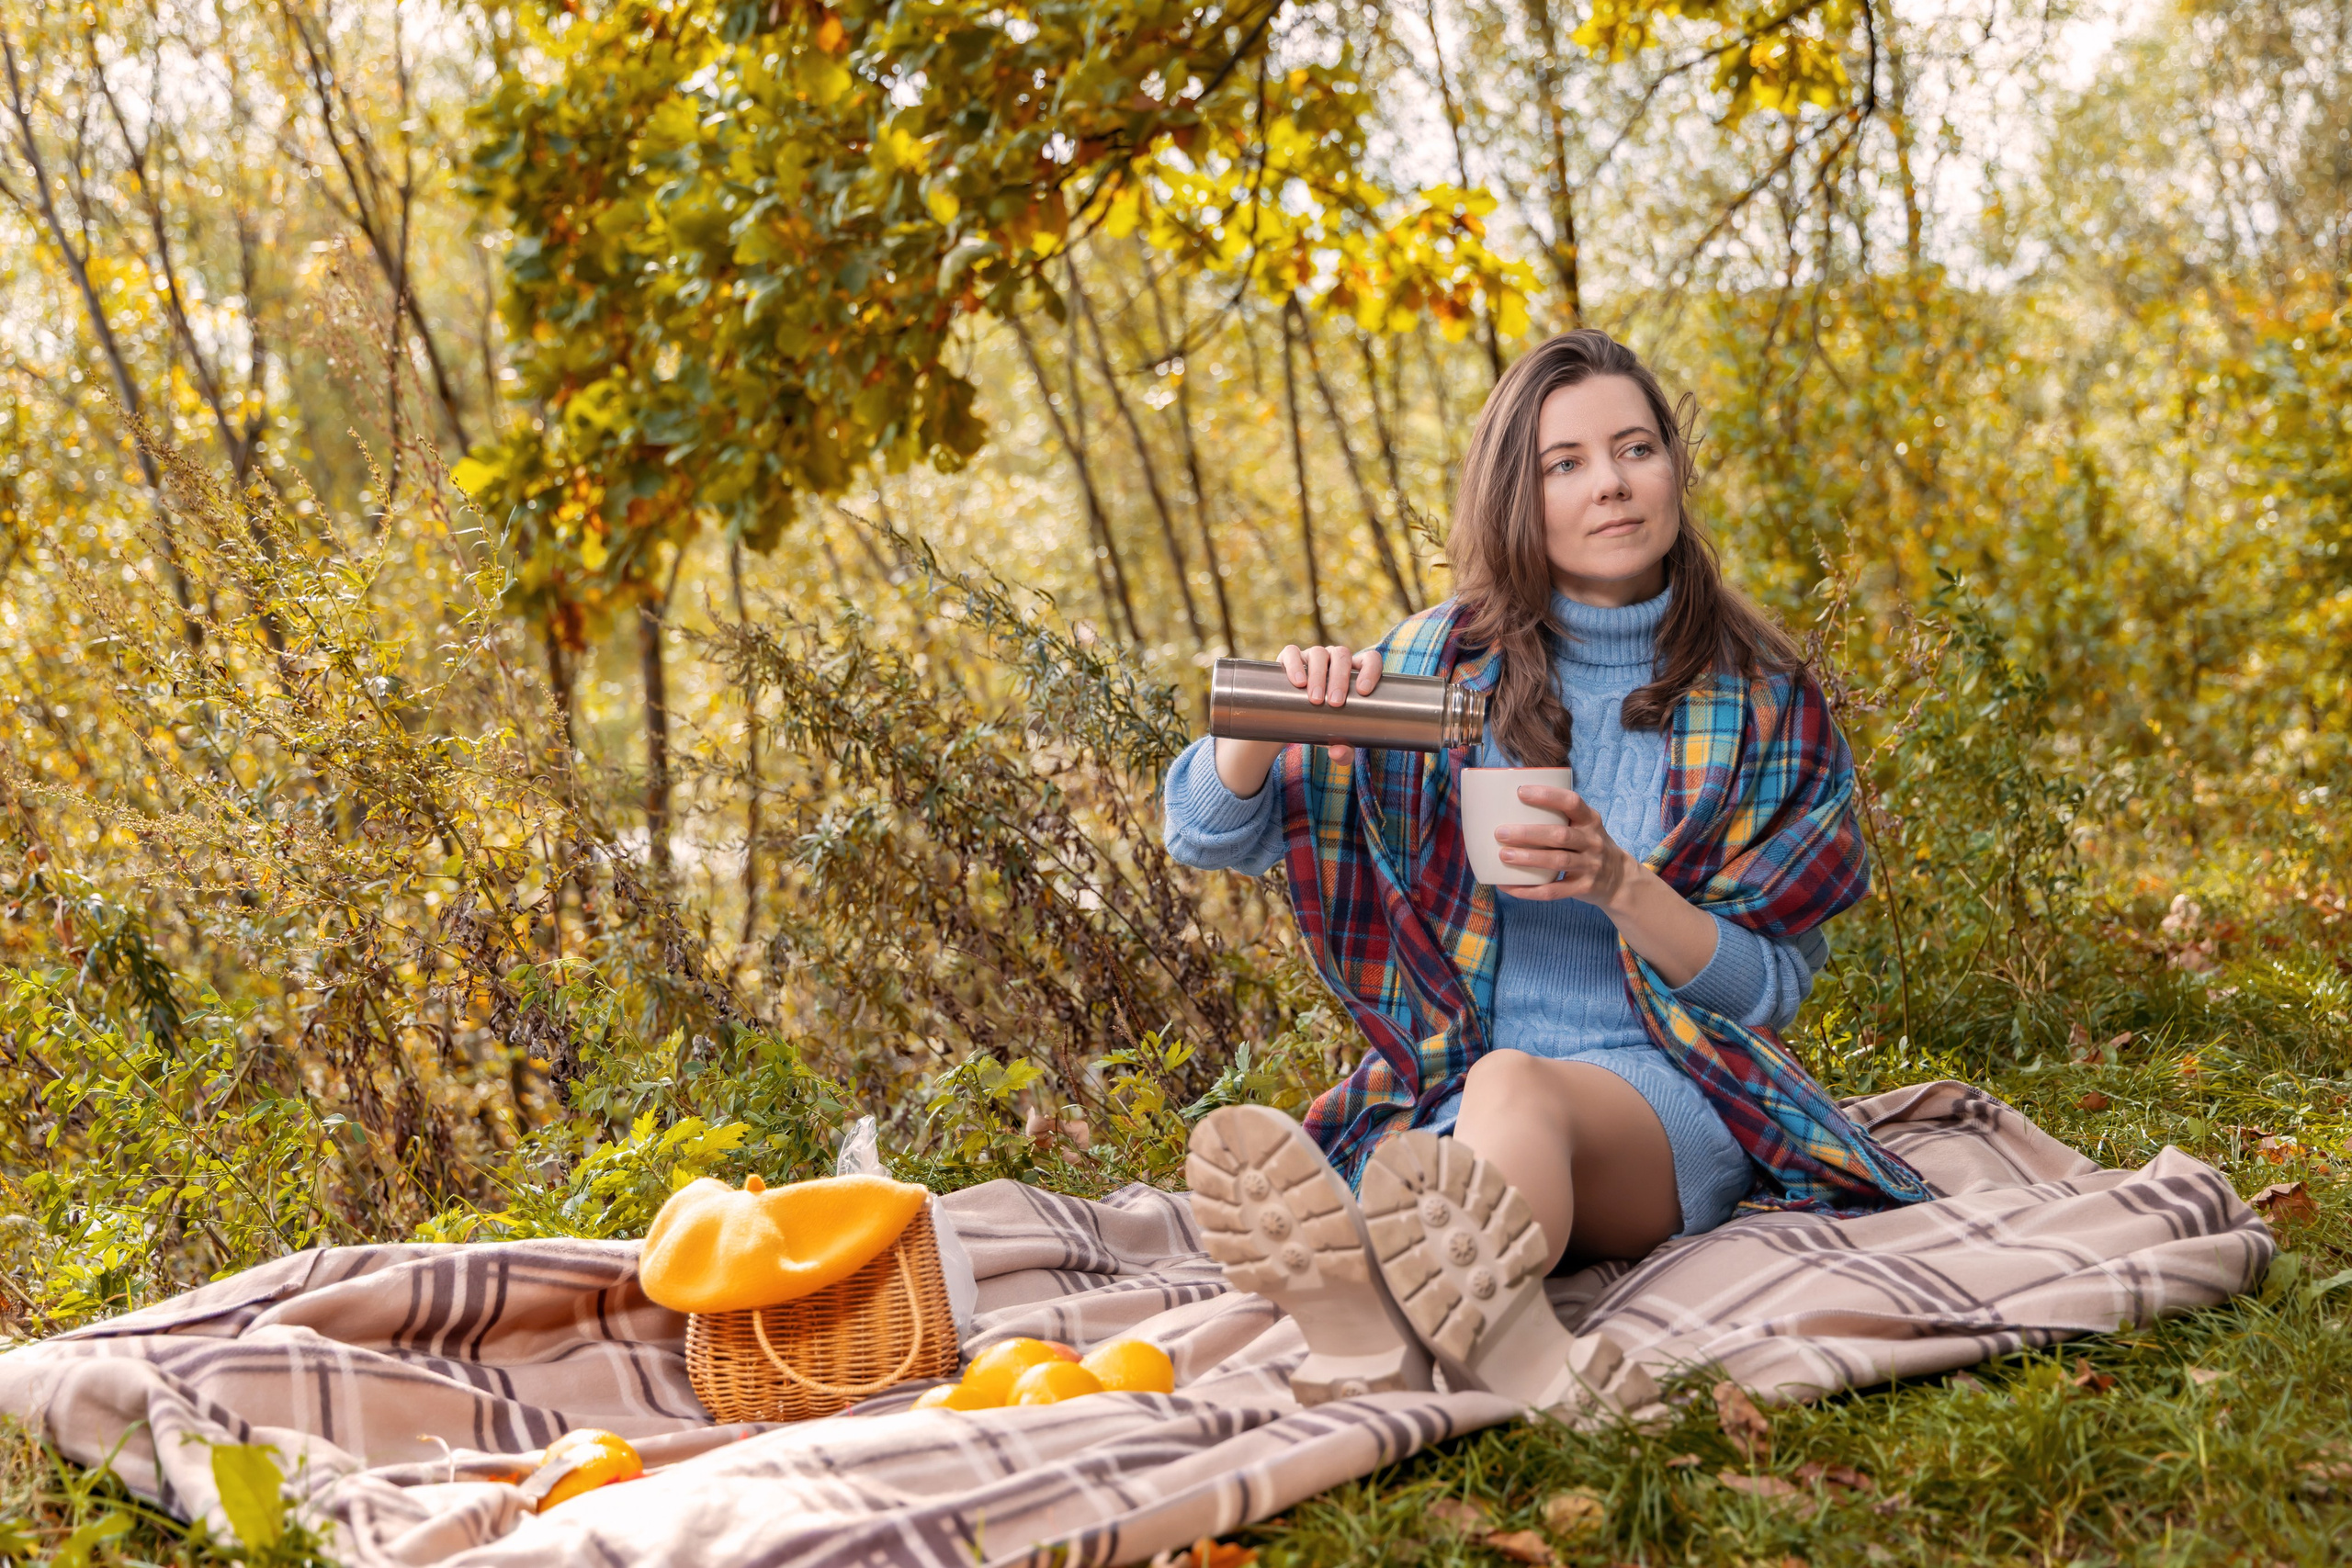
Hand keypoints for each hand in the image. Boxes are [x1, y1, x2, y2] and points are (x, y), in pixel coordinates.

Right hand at [1276, 643, 1382, 761]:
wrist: (1287, 719)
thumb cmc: (1320, 724)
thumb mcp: (1333, 739)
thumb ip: (1343, 751)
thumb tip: (1339, 753)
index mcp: (1352, 672)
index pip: (1369, 659)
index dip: (1371, 670)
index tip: (1364, 691)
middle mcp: (1333, 659)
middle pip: (1342, 656)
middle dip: (1340, 678)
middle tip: (1335, 703)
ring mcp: (1311, 656)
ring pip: (1319, 654)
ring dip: (1319, 675)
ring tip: (1315, 699)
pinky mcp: (1288, 658)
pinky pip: (1292, 653)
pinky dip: (1295, 665)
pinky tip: (1298, 682)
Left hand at [1492, 785, 1635, 906]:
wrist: (1619, 879)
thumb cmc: (1590, 845)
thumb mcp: (1586, 826)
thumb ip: (1560, 816)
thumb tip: (1510, 805)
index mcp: (1590, 820)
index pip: (1572, 802)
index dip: (1547, 796)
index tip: (1520, 792)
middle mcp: (1592, 842)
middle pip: (1560, 835)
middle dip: (1528, 833)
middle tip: (1501, 832)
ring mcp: (1590, 866)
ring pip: (1557, 861)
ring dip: (1528, 859)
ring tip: (1503, 855)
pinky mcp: (1584, 888)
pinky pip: (1554, 891)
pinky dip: (1529, 890)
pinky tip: (1508, 886)